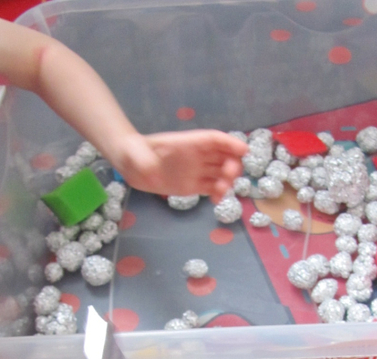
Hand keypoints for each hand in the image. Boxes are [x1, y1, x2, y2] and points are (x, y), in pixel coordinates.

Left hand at [117, 129, 246, 202]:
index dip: (230, 143)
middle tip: (230, 175)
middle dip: (232, 164)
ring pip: (220, 173)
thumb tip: (152, 172)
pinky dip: (218, 193)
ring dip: (227, 181)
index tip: (244, 150)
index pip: (214, 140)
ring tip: (221, 191)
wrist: (132, 165)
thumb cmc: (134, 153)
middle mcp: (197, 156)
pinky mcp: (193, 185)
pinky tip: (216, 201)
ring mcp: (197, 171)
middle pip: (223, 156)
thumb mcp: (135, 154)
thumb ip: (145, 161)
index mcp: (188, 143)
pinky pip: (212, 188)